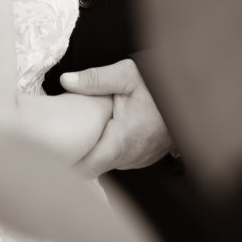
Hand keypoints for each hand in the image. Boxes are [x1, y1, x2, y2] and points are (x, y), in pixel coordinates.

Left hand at [60, 59, 173, 177]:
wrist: (192, 97)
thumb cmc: (160, 86)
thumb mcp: (127, 74)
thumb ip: (95, 79)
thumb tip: (66, 81)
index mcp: (122, 141)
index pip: (87, 167)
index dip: (67, 163)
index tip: (49, 153)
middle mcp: (130, 157)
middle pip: (93, 167)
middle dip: (76, 156)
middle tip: (55, 141)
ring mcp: (138, 160)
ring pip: (106, 164)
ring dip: (93, 152)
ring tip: (75, 137)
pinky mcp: (143, 158)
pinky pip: (118, 159)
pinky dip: (107, 150)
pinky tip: (99, 135)